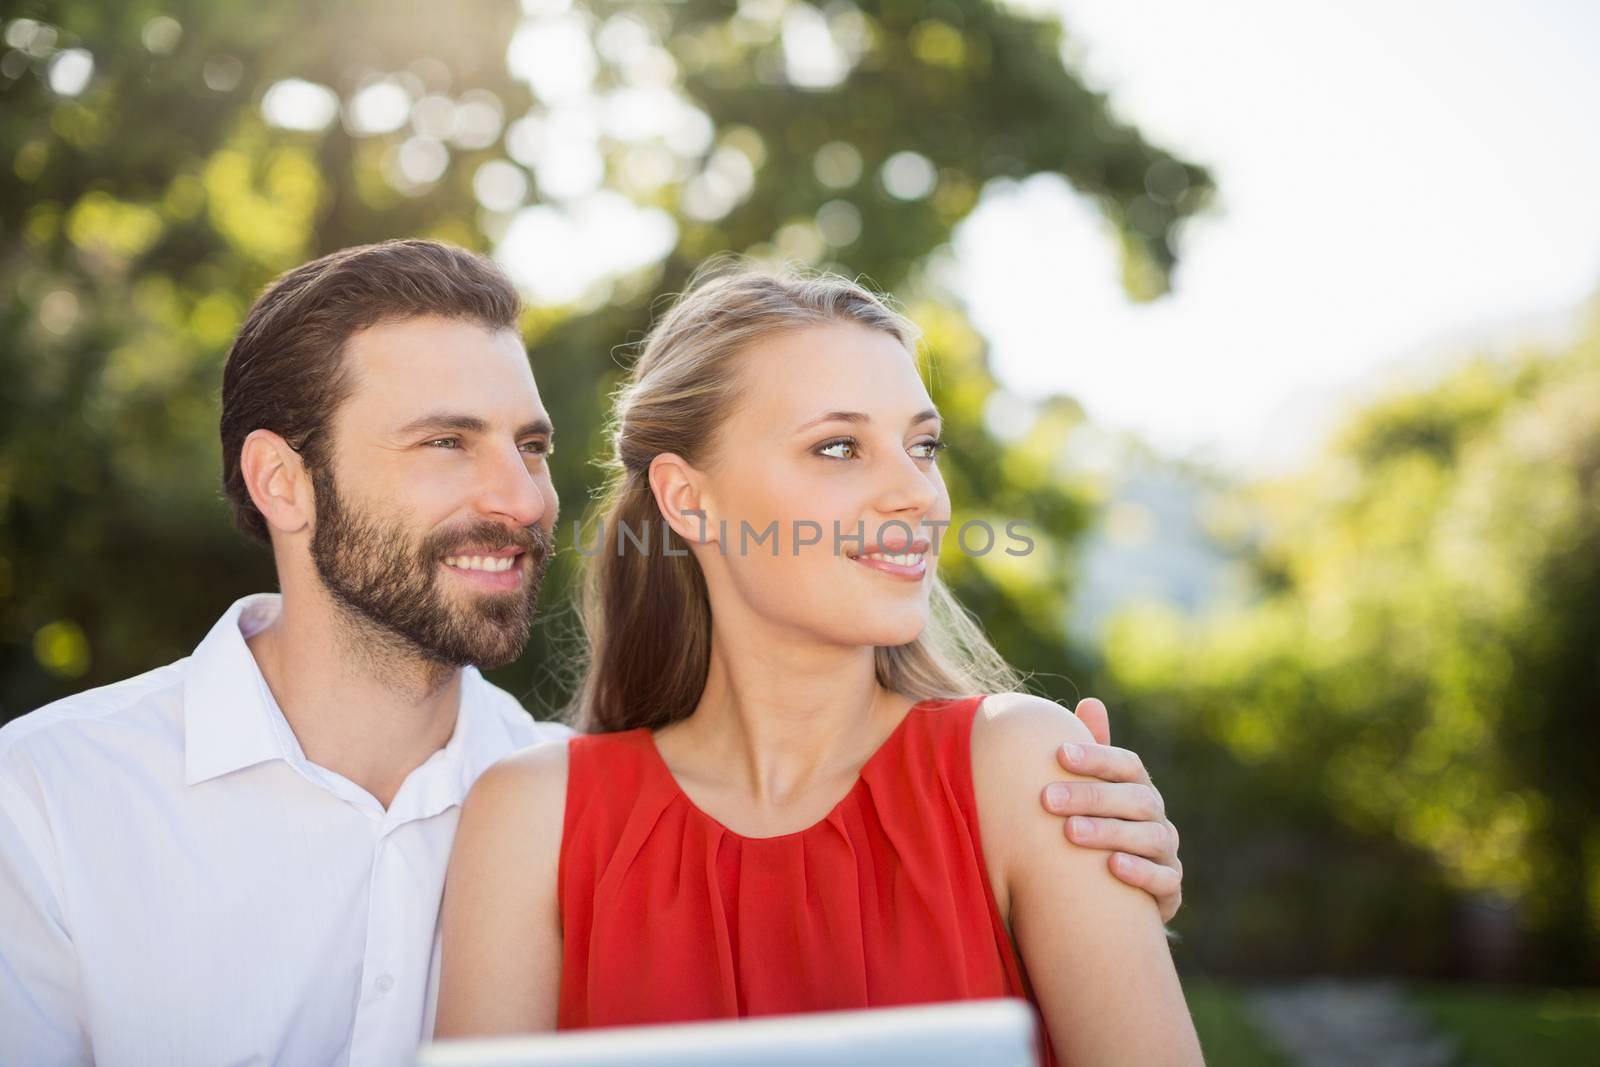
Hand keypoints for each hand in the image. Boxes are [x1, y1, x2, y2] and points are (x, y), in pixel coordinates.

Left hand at [1039, 698, 1182, 922]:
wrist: (1116, 891)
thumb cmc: (1099, 827)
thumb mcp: (1095, 790)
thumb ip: (1093, 752)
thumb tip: (1091, 702)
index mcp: (1138, 788)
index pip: (1127, 765)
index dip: (1097, 757)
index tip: (1059, 753)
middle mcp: (1157, 817)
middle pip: (1135, 799)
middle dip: (1092, 797)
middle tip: (1048, 799)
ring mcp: (1166, 852)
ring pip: (1148, 837)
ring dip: (1109, 832)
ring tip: (1070, 832)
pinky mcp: (1170, 889)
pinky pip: (1164, 880)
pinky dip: (1141, 872)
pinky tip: (1112, 867)